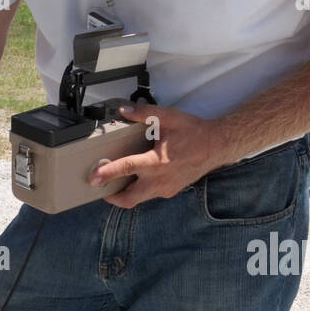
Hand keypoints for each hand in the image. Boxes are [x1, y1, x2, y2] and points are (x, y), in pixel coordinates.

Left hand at [89, 104, 232, 208]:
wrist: (216, 146)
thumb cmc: (193, 133)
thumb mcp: (168, 118)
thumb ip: (143, 113)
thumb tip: (123, 110)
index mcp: (156, 162)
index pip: (126, 169)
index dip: (107, 173)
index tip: (93, 178)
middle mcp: (159, 180)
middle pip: (128, 199)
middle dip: (111, 197)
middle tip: (101, 187)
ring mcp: (165, 189)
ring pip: (138, 199)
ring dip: (125, 193)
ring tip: (117, 181)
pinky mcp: (169, 191)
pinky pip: (149, 194)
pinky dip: (140, 189)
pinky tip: (139, 177)